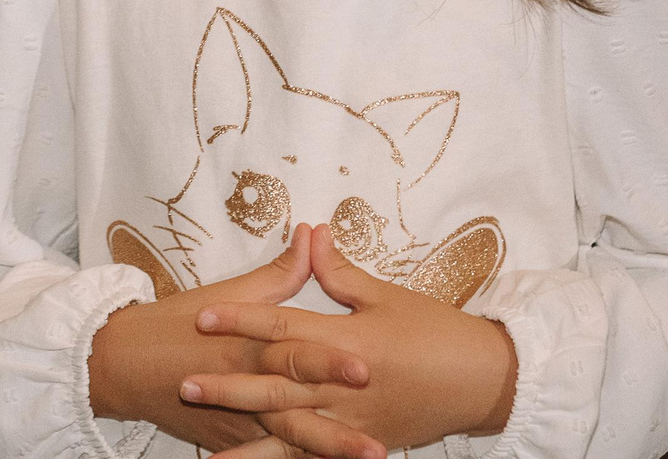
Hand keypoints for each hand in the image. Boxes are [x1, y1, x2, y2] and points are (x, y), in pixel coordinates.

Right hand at [90, 225, 368, 450]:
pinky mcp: (232, 438)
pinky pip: (268, 455)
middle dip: (337, 430)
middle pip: (298, 410)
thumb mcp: (230, 292)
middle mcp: (247, 386)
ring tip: (368, 458)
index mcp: (249, 345)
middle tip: (377, 445)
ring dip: (327, 453)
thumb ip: (280, 271)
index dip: (330, 362)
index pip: (296, 353)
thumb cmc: (178, 322)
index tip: (367, 368)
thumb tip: (315, 234)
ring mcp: (239, 419)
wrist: (125, 364)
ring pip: (289, 441)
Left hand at [187, 224, 516, 456]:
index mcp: (348, 340)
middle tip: (185, 382)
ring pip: (291, 430)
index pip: (284, 329)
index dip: (242, 321)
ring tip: (208, 445)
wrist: (482, 381)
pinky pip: (315, 456)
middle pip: (277, 385)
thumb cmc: (436, 331)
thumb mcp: (387, 295)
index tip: (203, 316)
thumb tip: (308, 232)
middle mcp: (345, 385)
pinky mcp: (363, 445)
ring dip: (248, 436)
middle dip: (229, 385)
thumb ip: (339, 270)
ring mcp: (353, 422)